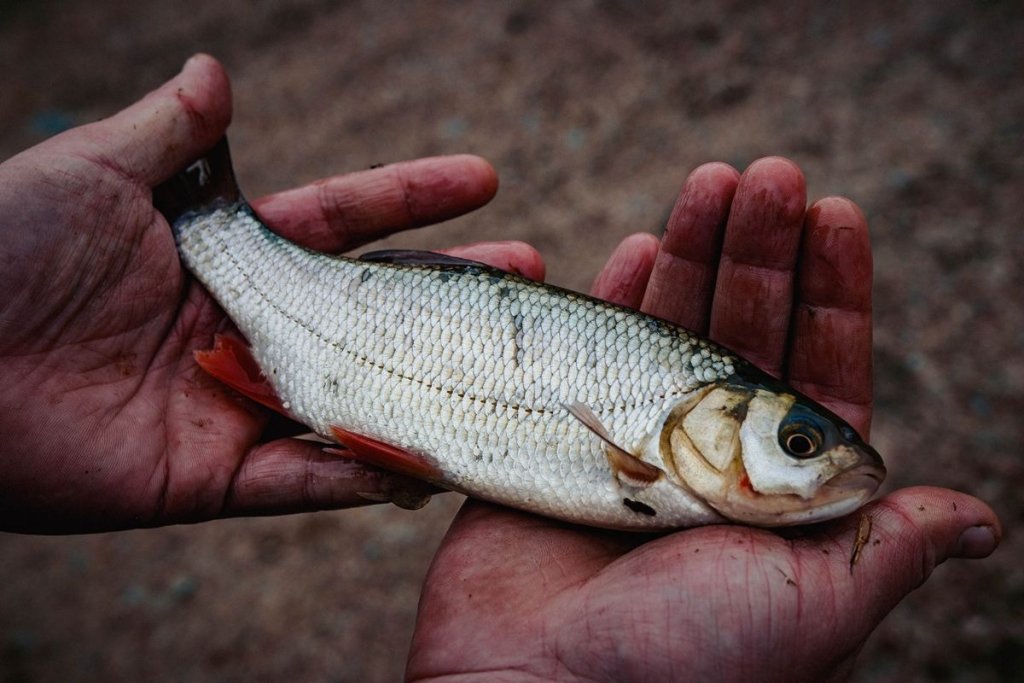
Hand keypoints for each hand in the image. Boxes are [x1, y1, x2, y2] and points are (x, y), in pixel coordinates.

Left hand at [0, 55, 541, 532]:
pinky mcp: (214, 477)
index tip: (482, 178)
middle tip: (529, 277)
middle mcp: (247, 328)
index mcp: (224, 255)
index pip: (341, 221)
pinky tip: (436, 461)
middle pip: (372, 311)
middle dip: (451, 293)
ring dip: (434, 388)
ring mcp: (237, 403)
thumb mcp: (88, 174)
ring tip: (509, 374)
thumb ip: (168, 135)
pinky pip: (309, 480)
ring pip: (357, 398)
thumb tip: (217, 68)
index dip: (412, 198)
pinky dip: (369, 476)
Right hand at [408, 161, 1000, 680]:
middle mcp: (711, 458)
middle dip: (761, 248)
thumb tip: (982, 523)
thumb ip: (885, 543)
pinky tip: (636, 243)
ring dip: (692, 251)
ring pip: (670, 327)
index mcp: (779, 491)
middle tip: (770, 174)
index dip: (834, 290)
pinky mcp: (560, 440)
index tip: (837, 215)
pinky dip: (612, 297)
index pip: (821, 367)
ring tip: (712, 181)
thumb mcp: (814, 599)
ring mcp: (634, 444)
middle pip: (745, 328)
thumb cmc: (688, 658)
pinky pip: (588, 354)